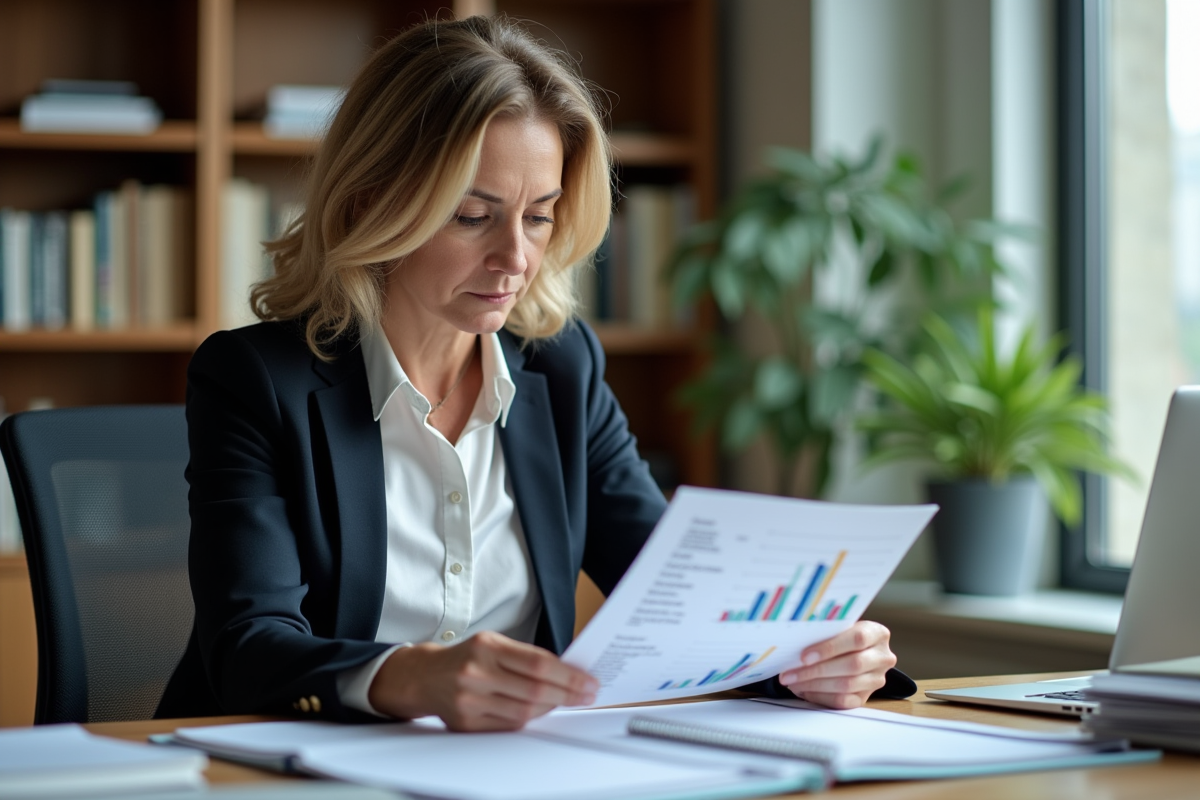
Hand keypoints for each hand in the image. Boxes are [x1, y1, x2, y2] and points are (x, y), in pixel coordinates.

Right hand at [367, 630, 598, 730]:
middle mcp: (475, 673)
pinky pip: (508, 725)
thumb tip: (570, 672)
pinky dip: (530, 719)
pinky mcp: (465, 723)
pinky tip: (541, 711)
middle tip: (587, 695)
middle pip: (534, 690)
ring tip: (567, 701)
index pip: (538, 663)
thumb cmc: (467, 657)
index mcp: (486, 646)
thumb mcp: (494, 644)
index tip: (589, 682)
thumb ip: (526, 657)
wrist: (426, 676)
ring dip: (551, 708)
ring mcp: (469, 700)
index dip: (569, 675)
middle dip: (568, 694)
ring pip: (524, 711)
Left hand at [778, 621, 895, 708]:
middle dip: (816, 671)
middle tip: (790, 674)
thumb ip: (826, 633)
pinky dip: (821, 697)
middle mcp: (882, 657)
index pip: (857, 639)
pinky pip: (844, 701)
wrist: (856, 650)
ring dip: (815, 685)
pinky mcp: (866, 697)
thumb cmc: (841, 635)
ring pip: (847, 685)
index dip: (830, 648)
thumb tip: (795, 643)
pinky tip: (805, 691)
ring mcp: (876, 679)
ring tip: (793, 682)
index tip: (804, 656)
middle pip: (852, 666)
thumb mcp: (839, 627)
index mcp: (877, 633)